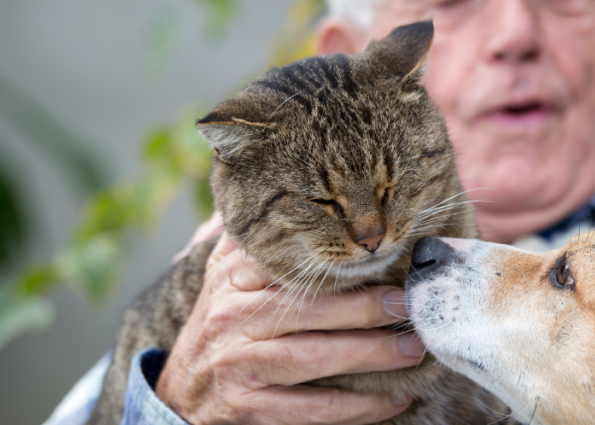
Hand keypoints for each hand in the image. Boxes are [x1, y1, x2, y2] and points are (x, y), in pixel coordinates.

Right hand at [156, 231, 422, 424]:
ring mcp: (239, 366)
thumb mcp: (225, 279)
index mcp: (232, 279)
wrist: (180, 397)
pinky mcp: (249, 410)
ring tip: (414, 349)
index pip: (288, 263)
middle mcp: (232, 319)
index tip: (381, 254)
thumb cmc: (222, 329)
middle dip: (368, 307)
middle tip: (409, 303)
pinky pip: (315, 408)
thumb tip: (288, 192)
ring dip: (373, 355)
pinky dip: (360, 407)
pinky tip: (395, 399)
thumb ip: (254, 240)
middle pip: (311, 309)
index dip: (339, 261)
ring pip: (316, 357)